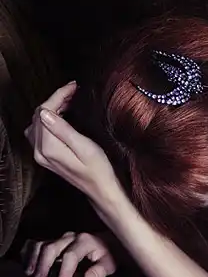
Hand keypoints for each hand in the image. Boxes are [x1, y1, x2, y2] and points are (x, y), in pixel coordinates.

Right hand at [22, 232, 116, 276]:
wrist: (109, 242)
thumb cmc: (109, 255)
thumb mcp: (110, 264)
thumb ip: (100, 270)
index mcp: (85, 241)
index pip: (70, 256)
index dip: (64, 273)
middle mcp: (71, 237)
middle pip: (51, 248)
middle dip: (43, 266)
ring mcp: (61, 238)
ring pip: (42, 245)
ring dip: (34, 260)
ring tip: (30, 275)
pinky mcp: (55, 241)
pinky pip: (38, 245)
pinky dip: (31, 255)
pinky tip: (29, 268)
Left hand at [24, 81, 122, 205]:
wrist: (101, 190)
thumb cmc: (99, 170)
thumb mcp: (86, 148)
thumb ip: (64, 130)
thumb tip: (45, 112)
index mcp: (48, 147)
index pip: (45, 112)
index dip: (58, 96)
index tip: (73, 86)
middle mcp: (39, 151)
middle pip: (39, 116)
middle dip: (55, 100)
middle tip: (74, 91)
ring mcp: (40, 154)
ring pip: (38, 122)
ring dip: (51, 108)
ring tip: (69, 100)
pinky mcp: (45, 156)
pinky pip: (40, 131)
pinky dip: (48, 119)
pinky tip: (61, 115)